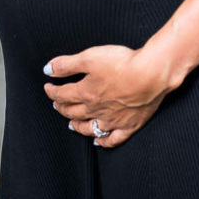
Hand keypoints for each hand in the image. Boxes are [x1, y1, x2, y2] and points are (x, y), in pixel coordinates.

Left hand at [43, 44, 176, 147]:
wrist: (150, 74)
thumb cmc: (121, 64)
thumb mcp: (89, 57)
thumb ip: (67, 64)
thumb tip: (47, 69)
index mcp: (86, 93)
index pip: (63, 95)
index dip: (52, 91)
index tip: (48, 87)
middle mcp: (96, 110)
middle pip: (74, 112)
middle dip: (63, 108)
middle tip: (57, 104)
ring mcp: (113, 120)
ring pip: (90, 127)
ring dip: (78, 126)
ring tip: (71, 124)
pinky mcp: (130, 125)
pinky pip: (113, 139)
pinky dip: (103, 141)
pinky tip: (98, 141)